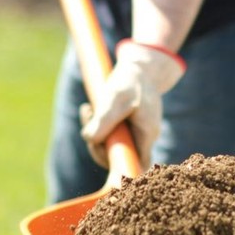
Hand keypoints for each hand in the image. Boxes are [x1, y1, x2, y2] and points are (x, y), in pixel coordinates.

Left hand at [80, 40, 185, 170]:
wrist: (141, 68)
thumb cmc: (131, 81)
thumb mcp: (116, 98)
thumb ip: (104, 120)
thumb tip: (90, 140)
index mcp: (147, 134)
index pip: (134, 165)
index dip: (116, 165)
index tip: (99, 147)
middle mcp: (143, 139)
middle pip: (119, 157)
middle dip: (98, 143)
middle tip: (88, 118)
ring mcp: (136, 134)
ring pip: (112, 146)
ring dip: (95, 133)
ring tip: (88, 110)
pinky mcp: (127, 129)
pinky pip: (110, 136)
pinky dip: (97, 126)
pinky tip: (89, 110)